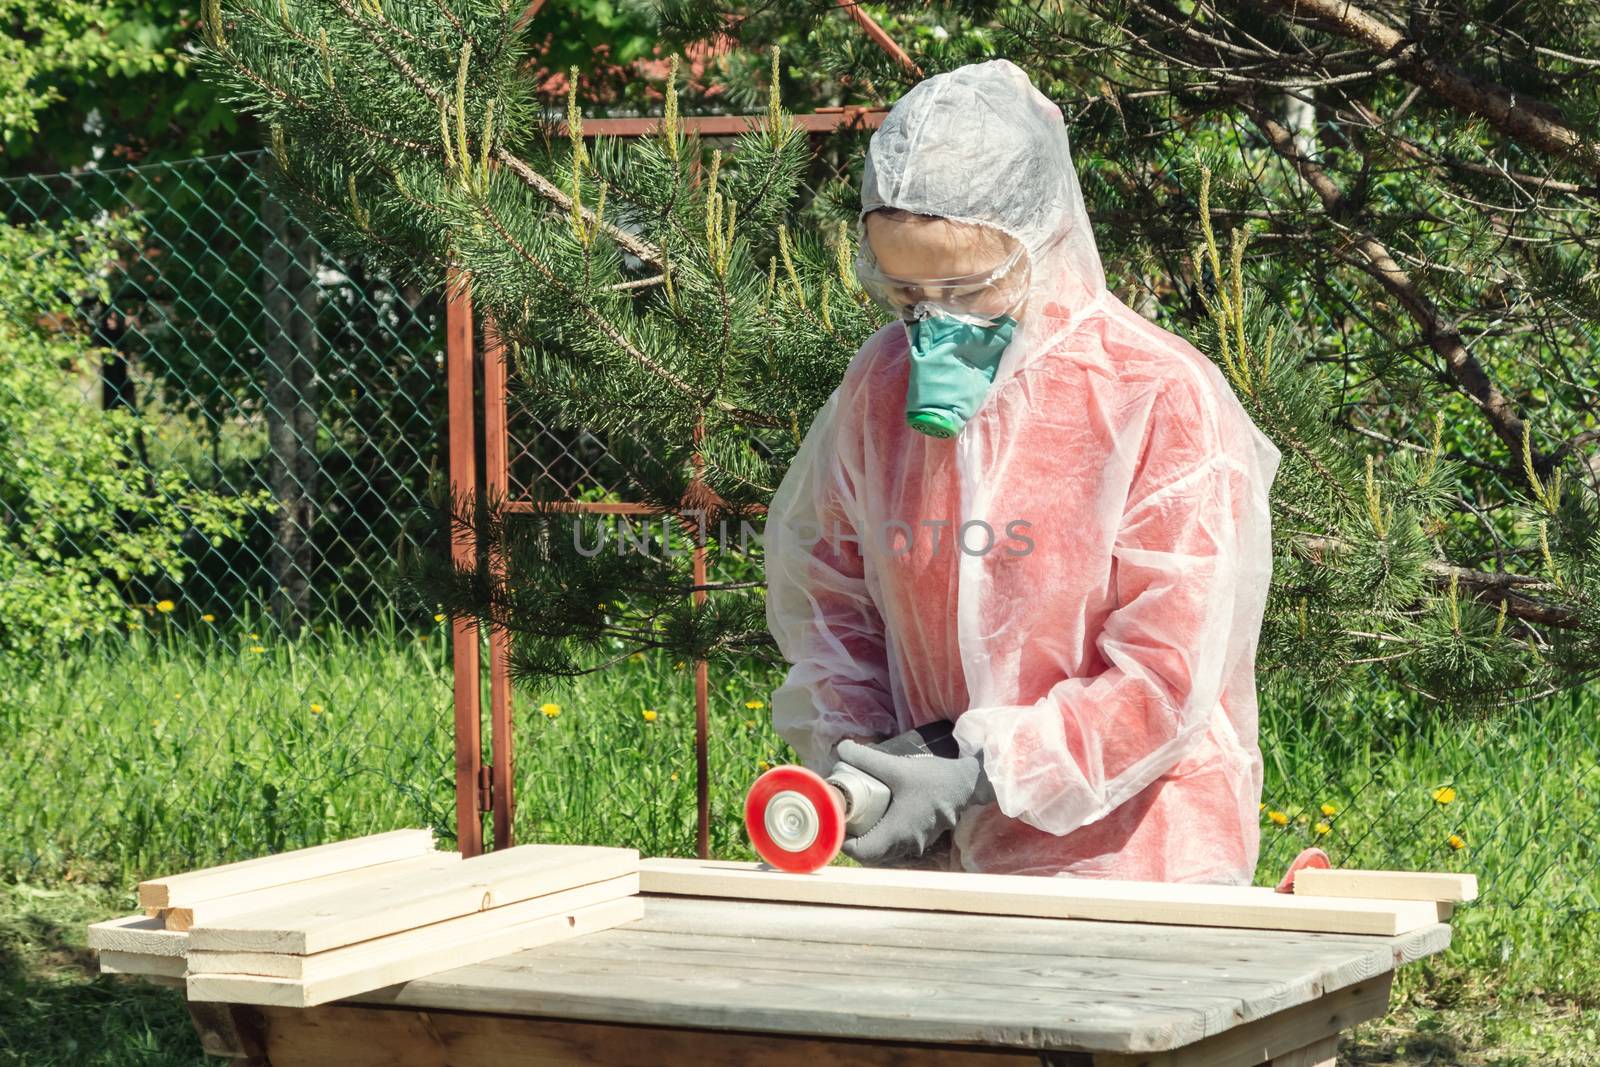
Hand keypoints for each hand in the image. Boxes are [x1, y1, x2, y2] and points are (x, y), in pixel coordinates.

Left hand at [834, 739, 982, 865]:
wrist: (967, 783)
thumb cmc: (933, 778)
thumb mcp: (896, 766)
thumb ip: (866, 758)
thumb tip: (840, 749)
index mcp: (898, 832)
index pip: (861, 852)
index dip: (843, 840)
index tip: (836, 820)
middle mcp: (906, 844)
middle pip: (869, 853)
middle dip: (853, 837)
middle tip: (844, 814)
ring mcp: (916, 845)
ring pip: (882, 850)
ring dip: (868, 836)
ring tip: (857, 813)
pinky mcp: (921, 839)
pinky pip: (894, 845)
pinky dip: (882, 834)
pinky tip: (878, 814)